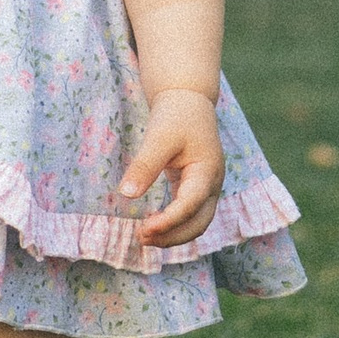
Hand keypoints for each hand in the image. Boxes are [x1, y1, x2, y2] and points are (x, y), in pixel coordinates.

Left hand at [118, 86, 226, 247]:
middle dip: (172, 236)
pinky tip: (152, 225)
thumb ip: (144, 165)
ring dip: (173, 235)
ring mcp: (208, 187)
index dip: (169, 221)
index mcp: (207, 171)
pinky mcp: (198, 188)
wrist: (189, 100)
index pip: (190, 205)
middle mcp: (212, 184)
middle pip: (199, 223)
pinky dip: (174, 225)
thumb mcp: (158, 136)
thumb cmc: (176, 116)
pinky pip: (190, 215)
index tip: (144, 229)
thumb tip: (126, 194)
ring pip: (197, 223)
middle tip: (141, 238)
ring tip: (144, 237)